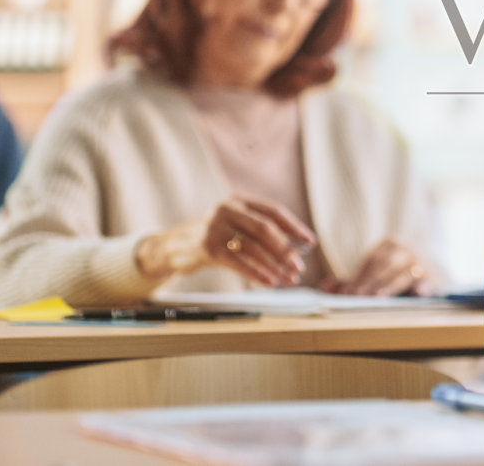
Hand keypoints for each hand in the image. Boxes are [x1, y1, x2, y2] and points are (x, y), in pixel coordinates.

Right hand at [135, 196, 315, 286]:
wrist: (173, 246)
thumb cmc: (212, 237)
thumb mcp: (234, 225)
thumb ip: (259, 232)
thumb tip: (295, 251)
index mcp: (239, 201)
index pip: (273, 211)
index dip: (294, 227)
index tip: (310, 242)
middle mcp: (228, 209)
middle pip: (265, 228)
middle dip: (285, 249)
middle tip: (299, 266)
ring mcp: (216, 227)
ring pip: (253, 247)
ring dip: (275, 265)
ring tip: (289, 278)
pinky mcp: (208, 247)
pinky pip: (238, 262)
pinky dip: (257, 273)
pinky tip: (269, 281)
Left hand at [320, 238, 437, 296]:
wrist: (427, 274)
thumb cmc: (394, 275)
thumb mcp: (373, 274)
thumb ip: (350, 282)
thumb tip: (324, 287)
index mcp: (389, 245)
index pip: (371, 261)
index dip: (359, 277)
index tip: (347, 293)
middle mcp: (406, 250)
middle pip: (386, 266)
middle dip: (371, 283)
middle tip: (358, 298)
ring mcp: (421, 263)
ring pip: (404, 274)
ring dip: (390, 286)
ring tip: (378, 297)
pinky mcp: (434, 277)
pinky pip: (429, 281)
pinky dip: (425, 287)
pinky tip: (419, 293)